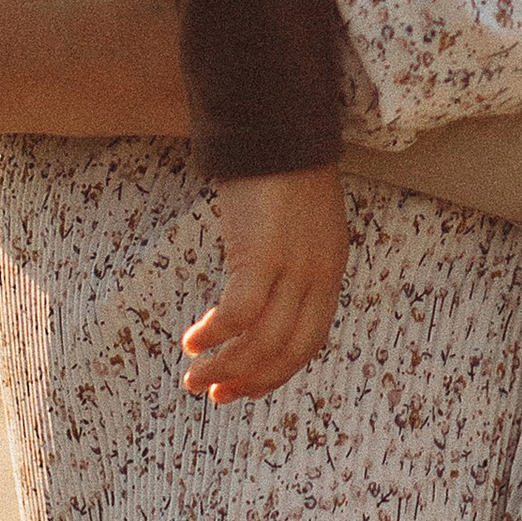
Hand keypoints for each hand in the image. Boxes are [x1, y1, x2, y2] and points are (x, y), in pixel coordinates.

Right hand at [182, 168, 349, 404]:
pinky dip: (215, 335)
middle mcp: (317, 275)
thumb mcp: (297, 222)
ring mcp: (293, 268)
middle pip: (289, 351)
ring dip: (225, 368)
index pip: (309, 341)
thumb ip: (288, 260)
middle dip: (250, 381)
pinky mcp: (263, 255)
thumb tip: (256, 295)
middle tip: (215, 395)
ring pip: (262, 342)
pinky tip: (192, 340)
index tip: (243, 386)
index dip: (276, 372)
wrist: (277, 124)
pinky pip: (238, 313)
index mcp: (329, 270)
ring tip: (193, 379)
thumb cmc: (279, 167)